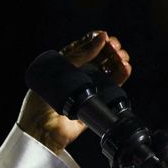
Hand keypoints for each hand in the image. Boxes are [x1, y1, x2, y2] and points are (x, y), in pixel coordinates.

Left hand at [17, 31, 131, 152]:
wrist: (42, 130)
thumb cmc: (41, 100)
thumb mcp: (58, 70)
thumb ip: (78, 55)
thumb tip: (102, 38)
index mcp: (65, 64)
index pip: (85, 46)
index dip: (96, 40)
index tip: (104, 37)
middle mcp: (78, 74)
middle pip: (100, 56)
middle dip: (110, 49)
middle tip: (115, 47)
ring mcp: (89, 87)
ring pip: (109, 69)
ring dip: (118, 60)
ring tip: (121, 58)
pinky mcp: (97, 101)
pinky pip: (113, 85)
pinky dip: (121, 75)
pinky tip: (125, 67)